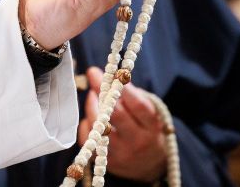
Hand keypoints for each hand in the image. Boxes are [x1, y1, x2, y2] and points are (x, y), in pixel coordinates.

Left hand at [77, 67, 167, 181]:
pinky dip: (86, 124)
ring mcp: (121, 154)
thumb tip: (111, 77)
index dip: (124, 88)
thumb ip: (134, 98)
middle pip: (116, 115)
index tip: (112, 73)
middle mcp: (138, 142)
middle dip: (102, 91)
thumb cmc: (148, 131)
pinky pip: (88, 139)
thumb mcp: (150, 114)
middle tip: (93, 75)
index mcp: (152, 127)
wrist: (152, 167)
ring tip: (92, 96)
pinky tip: (91, 118)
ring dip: (91, 106)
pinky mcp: (107, 162)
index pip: (138, 106)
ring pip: (98, 126)